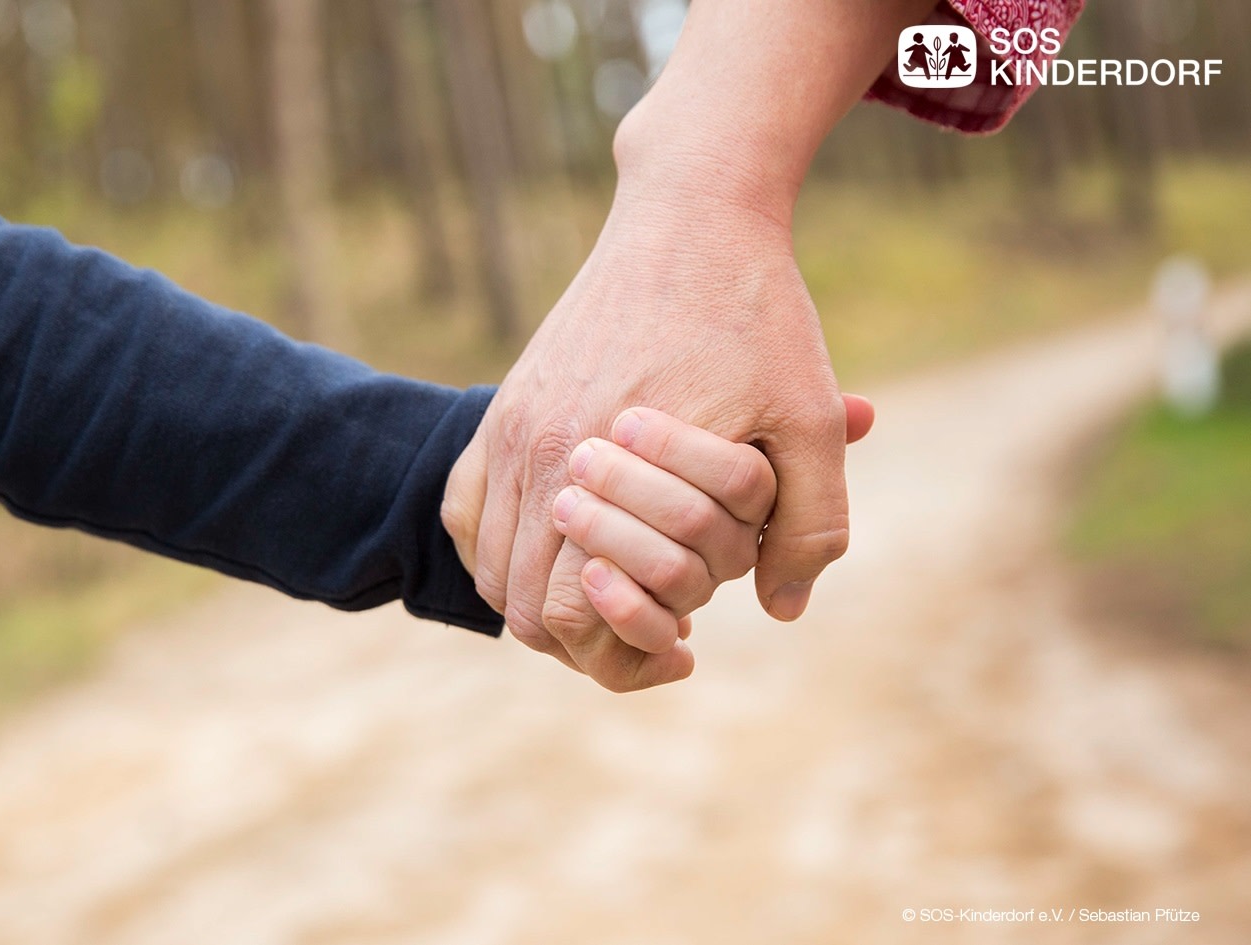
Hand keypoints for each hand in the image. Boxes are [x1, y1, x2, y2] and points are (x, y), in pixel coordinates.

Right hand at [443, 178, 869, 689]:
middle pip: (520, 606)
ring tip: (614, 594)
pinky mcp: (504, 402)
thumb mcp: (806, 419)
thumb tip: (780, 612)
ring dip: (543, 600)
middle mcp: (535, 451)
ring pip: (490, 565)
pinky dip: (500, 551)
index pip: (568, 613)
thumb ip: (809, 523)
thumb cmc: (754, 315)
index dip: (620, 657)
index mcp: (600, 465)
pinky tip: (560, 547)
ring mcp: (509, 424)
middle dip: (584, 642)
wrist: (691, 213)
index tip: (681, 653)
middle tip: (652, 632)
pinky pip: (467, 508)